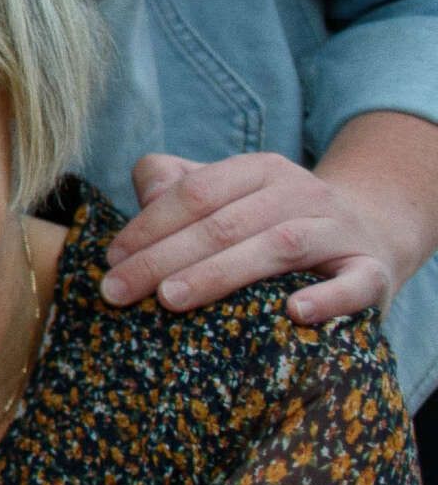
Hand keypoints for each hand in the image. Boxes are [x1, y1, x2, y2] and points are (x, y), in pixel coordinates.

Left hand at [107, 153, 401, 323]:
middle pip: (224, 223)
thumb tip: (146, 187)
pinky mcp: (373, 271)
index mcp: (259, 171)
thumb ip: (180, 186)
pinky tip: (293, 313)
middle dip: (164, 258)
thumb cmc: (272, 220)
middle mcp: (301, 192)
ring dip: (221, 273)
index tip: (110, 260)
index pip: (196, 192)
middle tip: (118, 292)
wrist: (370, 233)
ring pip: (278, 246)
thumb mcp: (228, 195)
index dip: (149, 225)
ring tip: (171, 299)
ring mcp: (339, 230)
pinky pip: (355, 282)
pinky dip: (327, 298)